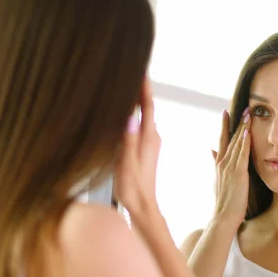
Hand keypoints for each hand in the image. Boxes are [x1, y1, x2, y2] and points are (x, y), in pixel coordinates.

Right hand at [114, 79, 160, 219]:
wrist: (143, 207)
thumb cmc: (134, 188)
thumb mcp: (127, 164)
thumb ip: (128, 141)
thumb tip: (129, 117)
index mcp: (148, 138)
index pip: (147, 106)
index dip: (144, 87)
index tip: (141, 69)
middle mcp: (152, 137)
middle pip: (146, 106)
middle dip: (140, 88)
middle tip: (131, 70)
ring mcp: (149, 143)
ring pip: (143, 115)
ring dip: (137, 100)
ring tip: (128, 85)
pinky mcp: (144, 149)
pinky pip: (140, 125)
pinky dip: (134, 113)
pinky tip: (126, 112)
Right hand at [211, 107, 251, 227]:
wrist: (223, 216)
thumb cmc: (223, 201)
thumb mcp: (217, 179)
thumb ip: (215, 163)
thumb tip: (211, 150)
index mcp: (219, 164)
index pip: (222, 140)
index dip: (225, 126)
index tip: (226, 112)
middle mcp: (222, 163)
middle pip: (231, 138)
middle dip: (237, 122)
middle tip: (244, 108)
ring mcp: (229, 168)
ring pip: (237, 143)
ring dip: (243, 128)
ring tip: (248, 114)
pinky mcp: (238, 174)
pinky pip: (242, 155)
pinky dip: (244, 143)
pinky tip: (247, 132)